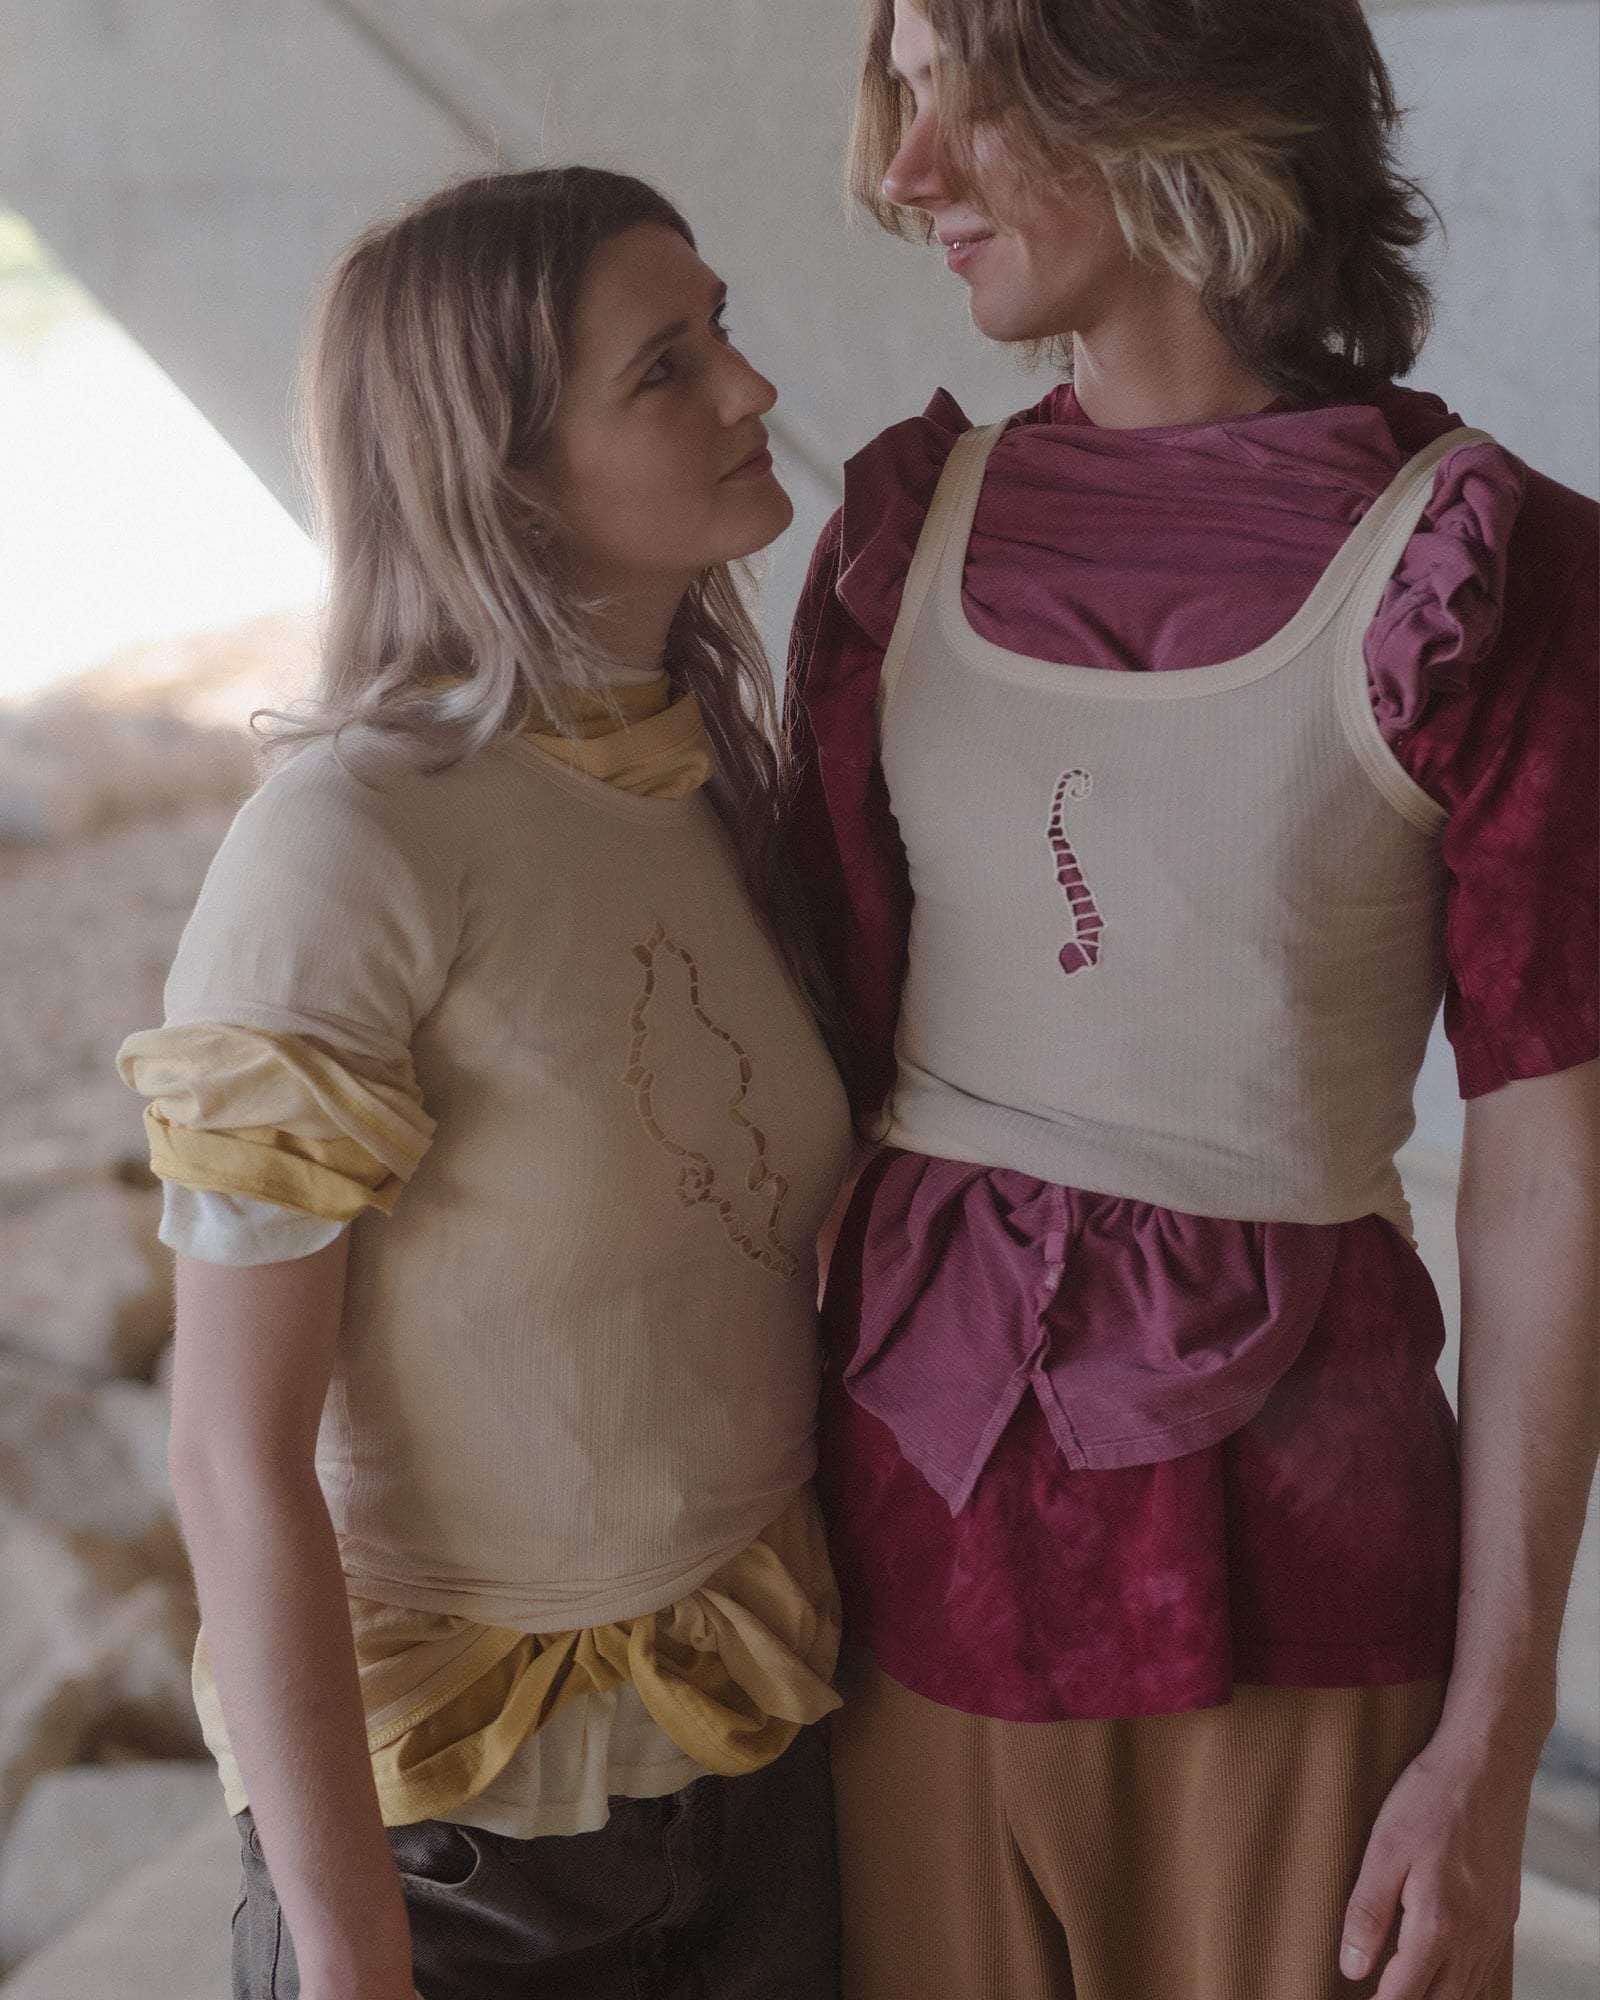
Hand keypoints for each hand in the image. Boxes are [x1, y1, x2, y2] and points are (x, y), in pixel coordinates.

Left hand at [1338, 1733, 1527, 1997]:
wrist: (1487, 1765)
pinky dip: (1463, 1982)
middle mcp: (1474, 1937)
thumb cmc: (1429, 1799)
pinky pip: (1486, 1968)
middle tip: (1379, 1995)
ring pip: (1469, 1990)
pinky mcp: (1506, 1913)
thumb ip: (1367, 1912)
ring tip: (1404, 1988)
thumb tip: (1352, 1968)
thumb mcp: (1383, 1849)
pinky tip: (1443, 1970)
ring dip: (1437, 1997)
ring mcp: (1496, 1927)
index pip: (1406, 1994)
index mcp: (1439, 1925)